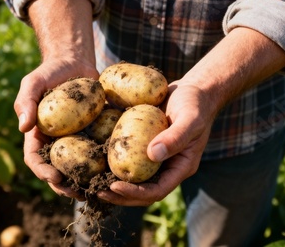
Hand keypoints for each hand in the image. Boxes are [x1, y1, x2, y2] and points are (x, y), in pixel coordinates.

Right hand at [16, 58, 98, 199]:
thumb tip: (23, 127)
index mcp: (38, 134)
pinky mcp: (94, 134)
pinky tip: (115, 171)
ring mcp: (76, 140)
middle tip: (78, 193)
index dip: (43, 171)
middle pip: (57, 170)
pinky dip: (104, 164)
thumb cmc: (51, 71)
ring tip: (97, 190)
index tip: (55, 177)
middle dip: (65, 186)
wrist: (76, 61)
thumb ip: (26, 102)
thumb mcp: (34, 82)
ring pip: (79, 167)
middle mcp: (56, 142)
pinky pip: (98, 152)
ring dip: (86, 182)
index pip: (35, 159)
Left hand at [96, 27, 284, 205]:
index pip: (156, 191)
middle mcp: (164, 167)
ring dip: (110, 181)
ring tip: (89, 181)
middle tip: (95, 191)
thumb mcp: (190, 119)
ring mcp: (153, 158)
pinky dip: (110, 160)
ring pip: (131, 177)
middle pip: (140, 191)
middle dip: (118, 195)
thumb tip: (152, 155)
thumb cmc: (195, 104)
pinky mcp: (142, 145)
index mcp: (179, 168)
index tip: (114, 187)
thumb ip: (175, 137)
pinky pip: (126, 157)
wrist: (192, 90)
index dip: (135, 194)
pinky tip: (92, 156)